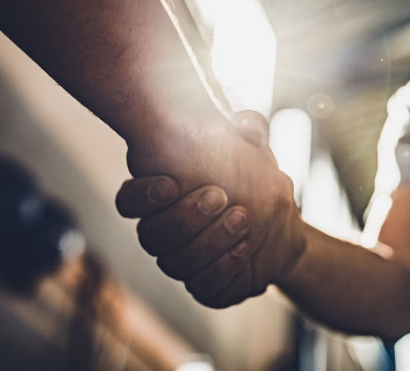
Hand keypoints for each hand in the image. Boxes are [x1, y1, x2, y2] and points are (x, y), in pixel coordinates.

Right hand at [121, 111, 305, 306]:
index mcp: (161, 196)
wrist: (280, 222)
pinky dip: (222, 268)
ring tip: (242, 218)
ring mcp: (181, 261)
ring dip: (208, 241)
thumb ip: (248, 130)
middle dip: (184, 217)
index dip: (143, 195)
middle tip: (219, 196)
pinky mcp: (203, 286)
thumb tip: (246, 123)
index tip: (172, 183)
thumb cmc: (254, 178)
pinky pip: (202, 287)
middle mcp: (164, 232)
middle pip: (151, 235)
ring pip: (175, 263)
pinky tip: (244, 249)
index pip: (129, 201)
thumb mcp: (254, 150)